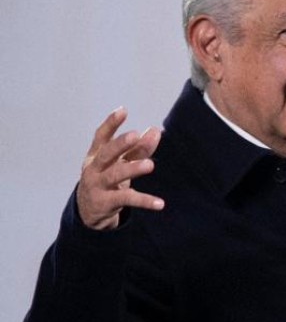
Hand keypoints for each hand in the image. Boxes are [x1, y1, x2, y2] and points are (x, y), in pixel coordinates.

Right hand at [76, 107, 164, 229]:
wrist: (89, 210)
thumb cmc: (107, 179)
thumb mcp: (120, 162)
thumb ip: (138, 148)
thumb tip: (156, 130)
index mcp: (96, 154)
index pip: (101, 136)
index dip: (110, 123)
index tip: (122, 110)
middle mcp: (94, 168)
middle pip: (106, 153)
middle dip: (120, 144)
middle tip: (135, 135)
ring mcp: (98, 185)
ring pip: (115, 175)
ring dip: (132, 168)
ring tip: (150, 165)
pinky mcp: (105, 202)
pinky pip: (126, 199)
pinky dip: (144, 201)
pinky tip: (160, 203)